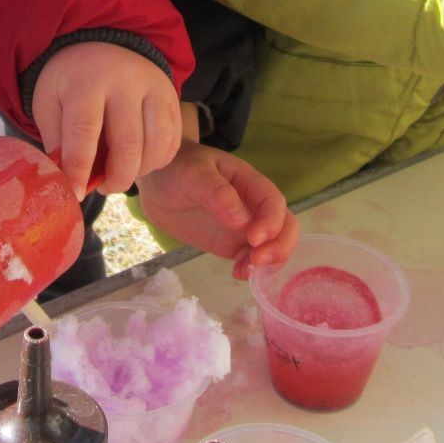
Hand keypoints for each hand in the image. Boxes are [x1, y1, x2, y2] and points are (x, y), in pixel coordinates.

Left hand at [30, 42, 180, 196]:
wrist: (101, 41)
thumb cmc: (71, 80)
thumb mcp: (50, 102)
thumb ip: (58, 140)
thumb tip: (68, 181)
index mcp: (86, 81)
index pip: (84, 131)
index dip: (80, 168)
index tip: (76, 194)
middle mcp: (125, 81)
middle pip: (128, 143)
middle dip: (116, 178)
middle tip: (103, 187)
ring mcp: (154, 87)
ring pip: (156, 145)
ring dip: (139, 172)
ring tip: (121, 174)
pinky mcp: (172, 96)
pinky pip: (172, 141)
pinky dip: (157, 161)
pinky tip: (140, 162)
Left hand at [137, 143, 298, 279]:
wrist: (157, 184)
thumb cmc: (177, 169)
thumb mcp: (194, 174)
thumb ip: (217, 194)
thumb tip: (241, 221)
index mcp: (249, 182)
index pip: (273, 202)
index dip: (271, 222)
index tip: (254, 239)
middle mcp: (253, 205)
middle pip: (286, 226)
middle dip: (280, 246)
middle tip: (257, 260)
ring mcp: (245, 227)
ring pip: (274, 245)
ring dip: (269, 262)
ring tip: (244, 270)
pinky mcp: (232, 244)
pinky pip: (252, 259)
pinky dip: (252, 270)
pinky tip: (237, 273)